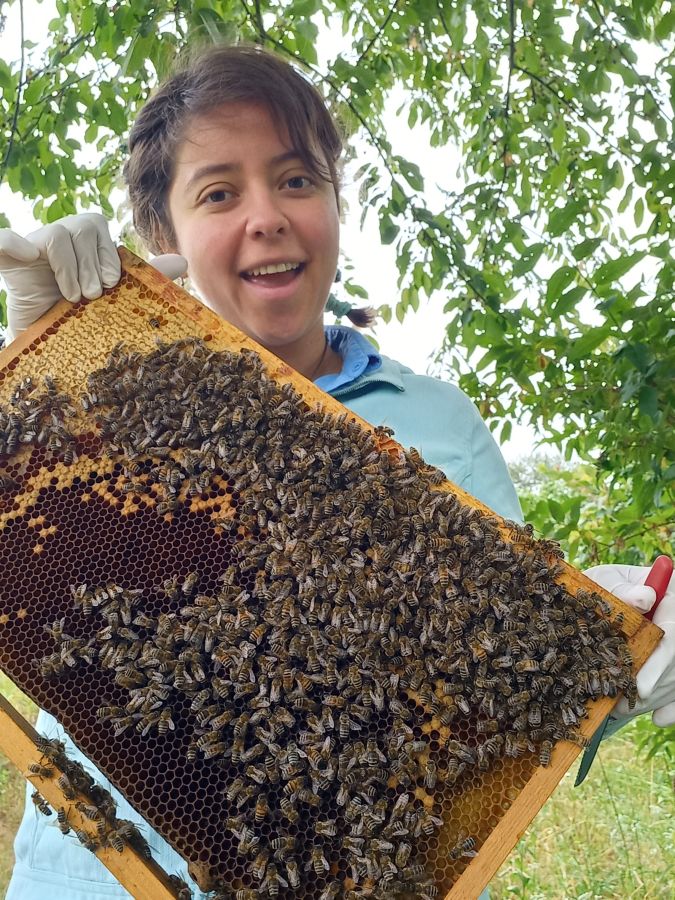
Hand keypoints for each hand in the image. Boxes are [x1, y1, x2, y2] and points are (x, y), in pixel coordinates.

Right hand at [0, 213, 186, 342]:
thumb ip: (143, 278)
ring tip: (74, 298)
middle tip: (94, 295)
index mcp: (83, 242)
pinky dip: (13, 243)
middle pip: (81, 226)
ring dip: (70, 267)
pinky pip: (4, 240)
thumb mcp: (113, 299)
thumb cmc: (81, 320)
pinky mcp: (9, 260)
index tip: (111, 283)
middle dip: (93, 263)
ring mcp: (32, 247)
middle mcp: (59, 239)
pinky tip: (27, 255)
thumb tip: (182, 263)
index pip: (96, 226)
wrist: (43, 347)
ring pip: (56, 235)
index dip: (106, 253)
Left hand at [584, 563, 674, 725]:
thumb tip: (644, 598)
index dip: (660, 662)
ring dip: (654, 698)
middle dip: (652, 686)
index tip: (641, 687)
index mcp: (671, 597)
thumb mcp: (607, 580)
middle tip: (623, 706)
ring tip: (621, 709)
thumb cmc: (603, 586)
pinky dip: (672, 706)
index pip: (673, 632)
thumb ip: (622, 588)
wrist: (600, 595)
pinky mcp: (674, 662)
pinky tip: (659, 718)